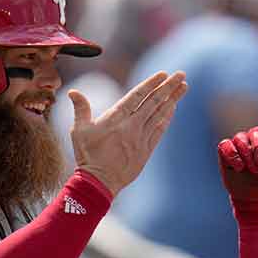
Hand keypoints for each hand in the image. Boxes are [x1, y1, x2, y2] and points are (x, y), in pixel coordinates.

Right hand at [71, 71, 188, 194]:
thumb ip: (80, 109)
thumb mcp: (79, 131)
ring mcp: (140, 138)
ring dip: (172, 99)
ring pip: (160, 115)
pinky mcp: (145, 150)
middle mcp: (131, 126)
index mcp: (116, 118)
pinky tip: (173, 108)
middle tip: (181, 74)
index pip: (137, 96)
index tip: (163, 74)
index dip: (151, 84)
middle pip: (153, 102)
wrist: (99, 183)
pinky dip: (167, 118)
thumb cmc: (87, 155)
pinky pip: (159, 130)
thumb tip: (72, 92)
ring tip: (184, 86)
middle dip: (168, 87)